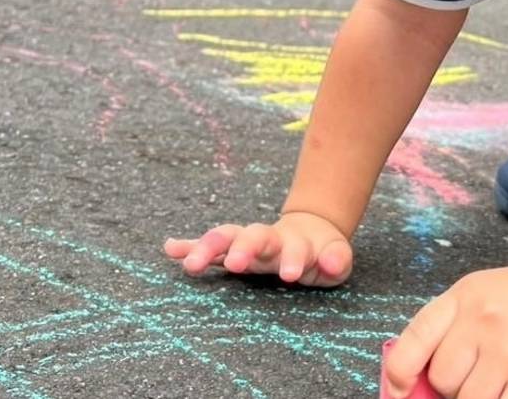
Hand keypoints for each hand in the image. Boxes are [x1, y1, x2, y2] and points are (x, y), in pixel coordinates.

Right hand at [163, 211, 352, 286]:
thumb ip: (336, 258)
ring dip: (209, 247)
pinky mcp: (231, 251)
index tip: (290, 274)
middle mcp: (267, 239)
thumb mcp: (336, 255)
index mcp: (295, 243)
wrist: (311, 232)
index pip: (293, 248)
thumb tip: (331, 262)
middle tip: (236, 264)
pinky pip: (208, 246)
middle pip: (253, 236)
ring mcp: (247, 243)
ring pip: (226, 237)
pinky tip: (170, 248)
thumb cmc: (322, 251)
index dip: (293, 259)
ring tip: (190, 264)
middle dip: (244, 248)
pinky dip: (189, 246)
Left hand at [385, 260, 507, 398]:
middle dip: (452, 389)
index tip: (400, 391)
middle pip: (442, 381)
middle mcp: (482, 323)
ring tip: (496, 385)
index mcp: (461, 299)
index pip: (413, 343)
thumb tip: (414, 385)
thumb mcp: (478, 296)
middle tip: (474, 377)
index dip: (399, 376)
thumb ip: (446, 331)